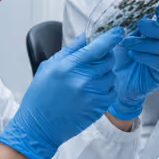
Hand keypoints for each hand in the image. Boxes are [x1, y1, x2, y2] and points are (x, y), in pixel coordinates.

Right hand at [0, 28, 123, 158]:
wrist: (38, 127)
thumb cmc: (41, 95)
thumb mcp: (49, 67)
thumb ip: (70, 50)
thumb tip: (86, 35)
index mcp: (69, 65)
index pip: (98, 47)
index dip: (111, 37)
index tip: (119, 31)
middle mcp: (83, 79)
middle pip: (108, 60)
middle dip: (105, 58)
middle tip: (95, 62)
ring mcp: (92, 94)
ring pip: (111, 76)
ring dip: (105, 74)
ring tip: (90, 80)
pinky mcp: (98, 108)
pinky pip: (112, 92)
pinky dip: (106, 89)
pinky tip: (93, 91)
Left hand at [109, 4, 158, 120]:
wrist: (115, 82)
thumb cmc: (117, 57)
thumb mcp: (116, 38)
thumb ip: (120, 26)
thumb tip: (116, 17)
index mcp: (155, 30)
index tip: (158, 8)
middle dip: (154, 27)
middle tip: (140, 24)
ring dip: (145, 43)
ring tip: (128, 43)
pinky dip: (147, 57)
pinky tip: (133, 55)